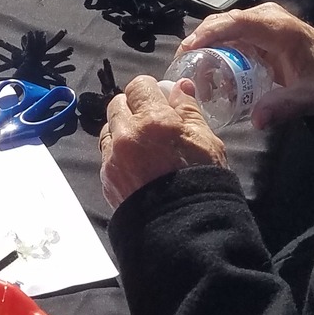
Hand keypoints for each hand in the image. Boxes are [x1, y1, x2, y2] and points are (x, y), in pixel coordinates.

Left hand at [100, 74, 228, 206]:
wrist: (184, 229)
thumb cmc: (201, 182)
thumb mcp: (206, 141)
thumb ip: (190, 110)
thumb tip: (180, 87)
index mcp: (154, 120)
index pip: (139, 85)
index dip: (151, 91)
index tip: (160, 100)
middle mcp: (127, 135)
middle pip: (118, 103)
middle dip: (133, 107)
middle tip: (151, 122)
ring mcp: (113, 158)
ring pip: (108, 128)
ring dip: (122, 130)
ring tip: (142, 145)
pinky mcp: (107, 178)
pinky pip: (107, 155)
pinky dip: (118, 154)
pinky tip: (137, 165)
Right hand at [178, 3, 313, 126]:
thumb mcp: (309, 97)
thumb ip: (284, 107)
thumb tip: (256, 121)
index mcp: (277, 28)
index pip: (236, 23)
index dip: (208, 33)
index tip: (187, 50)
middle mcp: (267, 17)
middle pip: (224, 21)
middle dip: (198, 40)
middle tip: (180, 66)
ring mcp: (262, 20)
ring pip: (224, 25)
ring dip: (205, 43)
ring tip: (190, 70)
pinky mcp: (258, 28)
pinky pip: (231, 32)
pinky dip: (215, 45)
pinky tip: (208, 67)